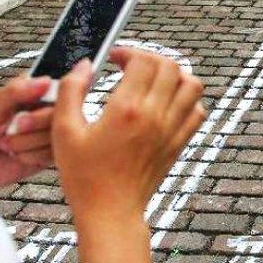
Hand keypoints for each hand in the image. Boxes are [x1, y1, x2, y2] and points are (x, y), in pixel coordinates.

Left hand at [0, 77, 54, 193]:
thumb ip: (15, 92)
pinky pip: (55, 152)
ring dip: (29, 142)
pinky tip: (18, 155)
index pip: (58, 86)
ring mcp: (46, 132)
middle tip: (16, 127)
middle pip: (62, 111)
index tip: (34, 108)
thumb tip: (44, 80)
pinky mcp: (49, 152)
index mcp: (30, 92)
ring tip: (9, 143)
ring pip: (59, 133)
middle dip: (35, 124)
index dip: (52, 97)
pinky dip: (33, 156)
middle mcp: (41, 110)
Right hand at [53, 49, 204, 226]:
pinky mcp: (179, 142)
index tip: (115, 58)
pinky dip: (188, 100)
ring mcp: (171, 129)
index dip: (129, 51)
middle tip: (133, 65)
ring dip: (176, 75)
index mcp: (126, 110)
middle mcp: (154, 116)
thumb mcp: (64, 132)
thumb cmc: (84, 175)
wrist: (110, 211)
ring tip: (154, 80)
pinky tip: (167, 103)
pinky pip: (198, 111)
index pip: (144, 61)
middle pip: (171, 66)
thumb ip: (71, 92)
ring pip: (193, 85)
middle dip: (151, 58)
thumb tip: (84, 65)